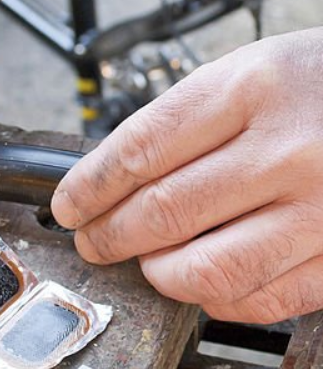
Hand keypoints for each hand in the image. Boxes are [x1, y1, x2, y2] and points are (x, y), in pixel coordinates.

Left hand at [51, 29, 322, 323]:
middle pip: (165, 211)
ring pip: (209, 267)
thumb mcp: (249, 70)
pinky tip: (201, 281)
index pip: (141, 149)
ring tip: (144, 261)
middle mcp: (287, 148)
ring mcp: (321, 207)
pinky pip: (264, 297)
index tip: (69, 205)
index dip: (90, 186)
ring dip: (158, 273)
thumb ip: (183, 122)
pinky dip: (217, 298)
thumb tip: (114, 178)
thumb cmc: (318, 83)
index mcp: (251, 88)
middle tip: (92, 240)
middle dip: (110, 234)